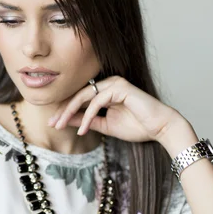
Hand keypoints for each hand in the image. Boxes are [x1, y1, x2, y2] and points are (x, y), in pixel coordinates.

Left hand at [48, 76, 195, 152]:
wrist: (160, 128)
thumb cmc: (137, 127)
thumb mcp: (105, 126)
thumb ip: (87, 122)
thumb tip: (66, 121)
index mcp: (105, 92)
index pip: (80, 99)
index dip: (65, 111)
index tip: (53, 124)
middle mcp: (108, 84)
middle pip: (78, 96)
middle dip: (63, 110)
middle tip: (52, 124)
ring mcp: (114, 83)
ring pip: (85, 96)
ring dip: (71, 112)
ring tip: (61, 126)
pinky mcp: (120, 87)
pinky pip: (97, 101)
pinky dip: (87, 115)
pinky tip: (82, 129)